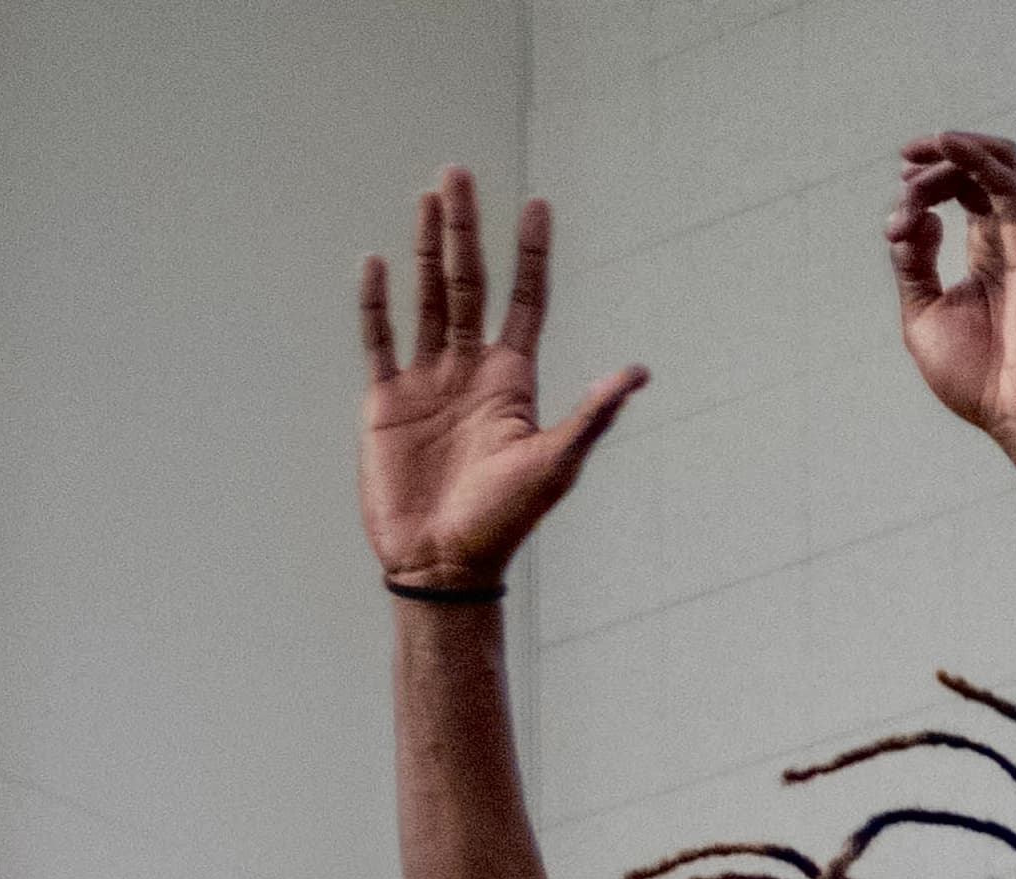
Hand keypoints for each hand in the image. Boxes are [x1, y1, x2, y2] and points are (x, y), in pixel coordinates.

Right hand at [357, 172, 645, 589]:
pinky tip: (377, 262)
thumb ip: (591, 416)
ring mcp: (427, 383)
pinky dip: (376, 303)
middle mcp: (470, 372)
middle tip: (457, 173)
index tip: (537, 204)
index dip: (531, 254)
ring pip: (426, 298)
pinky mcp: (386, 403)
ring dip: (425, 248)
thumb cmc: (503, 523)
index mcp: (512, 382)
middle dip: (464, 229)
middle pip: (469, 283)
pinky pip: (379, 340)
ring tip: (427, 197)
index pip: (526, 301)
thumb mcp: (553, 466)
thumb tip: (638, 373)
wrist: (443, 568)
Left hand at [887, 132, 1015, 459]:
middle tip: (902, 203)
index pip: (953, 193)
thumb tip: (913, 222)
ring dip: (950, 150)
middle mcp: (1006, 238)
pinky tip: (942, 144)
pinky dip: (973, 154)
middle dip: (925, 173)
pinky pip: (1006, 179)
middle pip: (969, 171)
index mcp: (984, 255)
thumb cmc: (980, 381)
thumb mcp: (923, 317)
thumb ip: (912, 268)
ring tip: (915, 157)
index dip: (916, 197)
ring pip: (995, 159)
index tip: (896, 232)